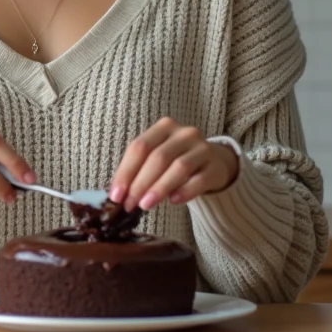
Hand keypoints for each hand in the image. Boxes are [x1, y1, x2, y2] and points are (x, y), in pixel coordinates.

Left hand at [108, 117, 238, 212]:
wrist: (214, 163)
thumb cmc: (177, 161)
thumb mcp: (158, 158)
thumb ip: (139, 170)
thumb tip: (117, 194)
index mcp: (164, 127)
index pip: (140, 147)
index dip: (126, 171)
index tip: (116, 195)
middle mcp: (184, 133)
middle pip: (158, 157)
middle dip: (140, 183)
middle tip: (129, 204)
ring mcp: (203, 148)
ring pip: (178, 167)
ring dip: (159, 188)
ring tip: (145, 205)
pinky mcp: (215, 167)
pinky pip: (199, 180)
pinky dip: (185, 191)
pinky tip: (173, 201)